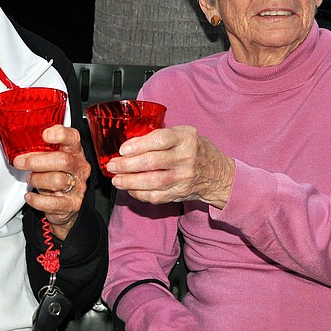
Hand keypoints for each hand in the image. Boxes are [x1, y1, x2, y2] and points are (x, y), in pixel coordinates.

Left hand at [13, 125, 89, 239]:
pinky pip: (52, 202)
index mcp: (75, 152)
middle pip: (63, 160)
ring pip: (57, 180)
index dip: (61, 135)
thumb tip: (20, 139)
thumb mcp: (52, 158)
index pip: (73, 138)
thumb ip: (43, 147)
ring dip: (37, 180)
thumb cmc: (57, 175)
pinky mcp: (71, 204)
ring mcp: (77, 187)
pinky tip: (30, 196)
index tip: (45, 134)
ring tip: (30, 179)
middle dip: (37, 161)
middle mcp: (79, 168)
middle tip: (21, 162)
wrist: (66, 204)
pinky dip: (37, 200)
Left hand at [107, 125, 234, 207]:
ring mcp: (184, 178)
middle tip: (112, 166)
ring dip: (130, 182)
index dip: (138, 145)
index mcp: (186, 138)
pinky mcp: (180, 193)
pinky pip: (156, 197)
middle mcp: (186, 158)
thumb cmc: (196, 149)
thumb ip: (160, 136)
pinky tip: (129, 189)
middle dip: (127, 165)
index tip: (122, 149)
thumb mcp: (184, 134)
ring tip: (116, 180)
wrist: (219, 174)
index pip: (160, 140)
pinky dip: (139, 194)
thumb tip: (129, 143)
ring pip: (153, 182)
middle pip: (152, 162)